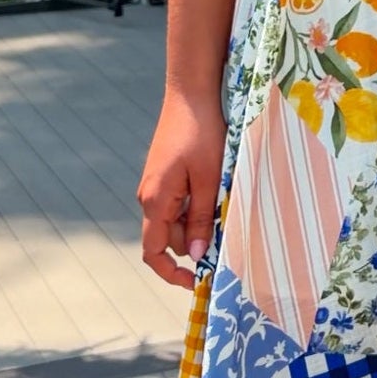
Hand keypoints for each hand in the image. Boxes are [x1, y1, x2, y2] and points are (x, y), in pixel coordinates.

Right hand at [137, 89, 226, 288]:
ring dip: (199, 221)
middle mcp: (149, 197)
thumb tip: (197, 257)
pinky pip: (178, 203)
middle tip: (227, 231)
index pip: (153, 252)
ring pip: (176, 221)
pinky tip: (215, 190)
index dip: (170, 273)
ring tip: (224, 201)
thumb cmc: (202, 134)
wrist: (190, 95)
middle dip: (196, 241)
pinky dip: (196, 206)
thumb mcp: (209, 179)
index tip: (195, 282)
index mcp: (155, 201)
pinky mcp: (164, 176)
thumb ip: (202, 218)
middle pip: (170, 238)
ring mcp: (155, 186)